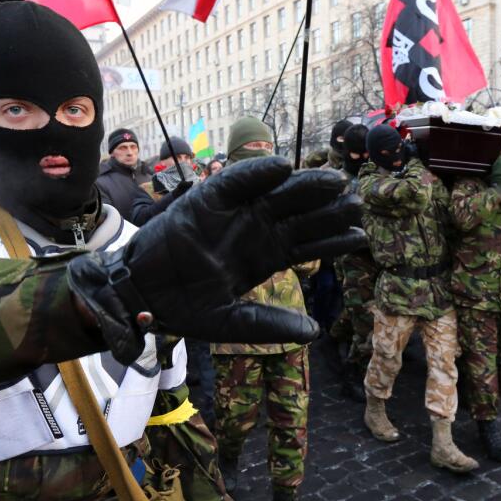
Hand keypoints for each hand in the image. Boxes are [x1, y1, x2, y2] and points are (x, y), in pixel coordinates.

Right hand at [70, 157, 364, 357]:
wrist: (139, 297)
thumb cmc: (183, 308)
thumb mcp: (233, 322)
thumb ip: (270, 325)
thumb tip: (314, 332)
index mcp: (264, 257)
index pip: (307, 245)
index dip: (333, 240)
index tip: (361, 236)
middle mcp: (254, 231)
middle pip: (300, 215)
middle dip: (328, 208)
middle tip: (358, 201)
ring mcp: (233, 214)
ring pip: (276, 195)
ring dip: (305, 186)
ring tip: (335, 181)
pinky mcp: (206, 200)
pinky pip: (236, 183)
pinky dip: (256, 173)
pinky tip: (282, 167)